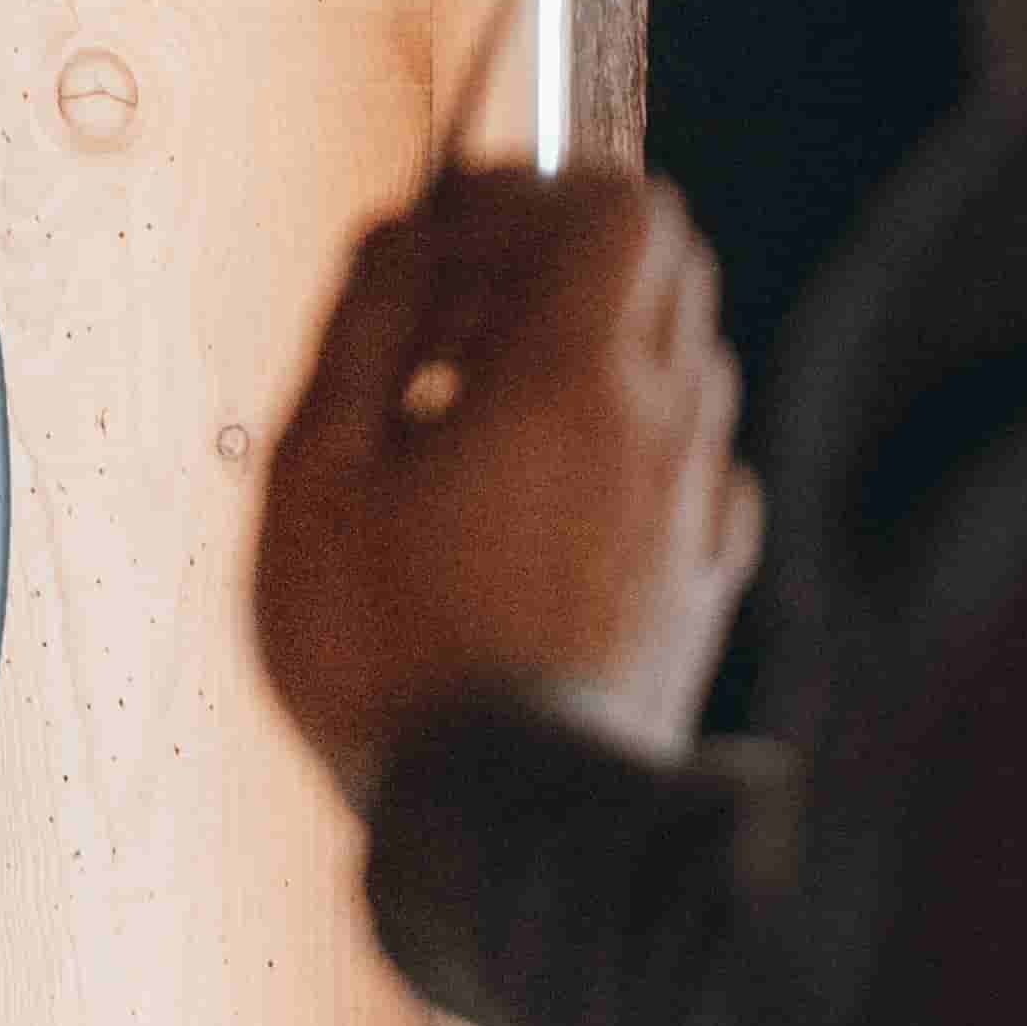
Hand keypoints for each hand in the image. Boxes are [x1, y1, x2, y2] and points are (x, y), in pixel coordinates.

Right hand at [253, 166, 756, 825]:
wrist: (510, 834)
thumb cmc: (391, 660)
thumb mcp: (316, 478)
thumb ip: (362, 329)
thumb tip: (399, 236)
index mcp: (573, 377)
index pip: (615, 201)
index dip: (525, 191)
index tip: (442, 237)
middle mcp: (666, 423)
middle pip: (665, 264)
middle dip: (555, 259)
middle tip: (449, 324)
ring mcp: (701, 505)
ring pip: (682, 359)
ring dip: (589, 352)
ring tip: (477, 421)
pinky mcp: (710, 581)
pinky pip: (695, 463)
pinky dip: (630, 445)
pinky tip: (546, 503)